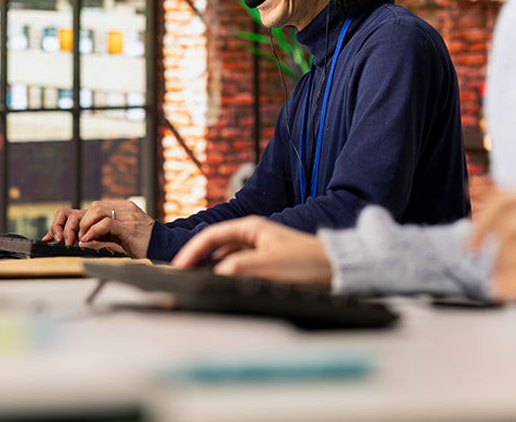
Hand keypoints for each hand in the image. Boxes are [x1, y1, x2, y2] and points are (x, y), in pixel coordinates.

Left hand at [43, 200, 154, 258]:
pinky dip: (93, 231)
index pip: (92, 208)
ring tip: (80, 240)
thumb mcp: (118, 242)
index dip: (73, 219)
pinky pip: (106, 223)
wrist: (166, 247)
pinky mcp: (130, 225)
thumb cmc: (144, 246)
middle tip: (68, 239)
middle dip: (75, 223)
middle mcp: (123, 208)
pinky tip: (88, 241)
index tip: (58, 234)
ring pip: (96, 210)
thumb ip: (101, 240)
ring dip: (83, 226)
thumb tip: (81, 241)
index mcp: (121, 209)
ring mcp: (127, 214)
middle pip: (92, 206)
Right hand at [171, 217, 332, 288]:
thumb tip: (214, 274)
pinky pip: (239, 269)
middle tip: (181, 278)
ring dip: (212, 269)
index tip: (177, 267)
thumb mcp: (268, 267)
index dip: (191, 251)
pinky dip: (227, 276)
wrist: (338, 271)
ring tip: (197, 283)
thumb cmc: (308, 265)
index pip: (211, 236)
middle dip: (198, 260)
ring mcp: (260, 249)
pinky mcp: (268, 264)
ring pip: (227, 259)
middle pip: (216, 246)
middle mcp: (254, 236)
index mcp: (251, 228)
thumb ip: (238, 268)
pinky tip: (223, 287)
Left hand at [467, 180, 515, 307]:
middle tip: (490, 267)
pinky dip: (515, 284)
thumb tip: (475, 200)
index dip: (482, 223)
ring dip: (502, 270)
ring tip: (497, 282)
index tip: (470, 245)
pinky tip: (505, 291)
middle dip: (494, 251)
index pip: (509, 199)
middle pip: (514, 226)